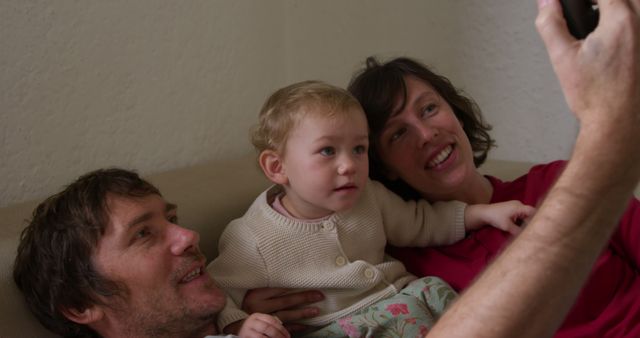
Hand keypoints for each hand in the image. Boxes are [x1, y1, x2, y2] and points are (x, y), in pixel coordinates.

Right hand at [231, 313, 289, 337]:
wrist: (235, 330)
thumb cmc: (252, 328)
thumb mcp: (261, 323)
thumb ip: (271, 325)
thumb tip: (285, 332)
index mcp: (257, 316)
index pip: (271, 320)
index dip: (281, 329)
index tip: (288, 336)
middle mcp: (251, 322)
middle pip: (267, 328)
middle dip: (278, 336)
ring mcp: (246, 331)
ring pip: (261, 337)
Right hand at [242, 287, 322, 332]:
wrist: (237, 324)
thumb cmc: (247, 304)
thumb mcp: (253, 293)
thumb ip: (267, 287)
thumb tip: (288, 277)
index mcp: (256, 295)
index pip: (279, 289)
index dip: (295, 286)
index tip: (310, 282)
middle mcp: (259, 307)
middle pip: (285, 301)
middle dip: (303, 298)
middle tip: (319, 295)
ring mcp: (264, 320)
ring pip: (286, 315)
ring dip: (302, 313)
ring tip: (316, 311)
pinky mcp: (267, 330)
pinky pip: (284, 328)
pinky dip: (296, 327)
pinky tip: (306, 325)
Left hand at [465, 201, 535, 234]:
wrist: (484, 213)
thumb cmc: (495, 218)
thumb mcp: (507, 226)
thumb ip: (518, 231)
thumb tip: (527, 237)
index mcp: (519, 206)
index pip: (533, 212)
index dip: (537, 219)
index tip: (539, 228)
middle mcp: (518, 204)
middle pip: (530, 213)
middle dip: (531, 222)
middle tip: (534, 231)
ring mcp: (515, 206)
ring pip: (525, 214)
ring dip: (526, 222)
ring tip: (528, 230)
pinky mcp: (511, 208)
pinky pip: (520, 214)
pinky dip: (521, 220)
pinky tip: (520, 227)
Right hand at [536, 0, 639, 139]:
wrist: (617, 123)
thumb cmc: (596, 97)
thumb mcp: (562, 58)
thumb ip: (551, 24)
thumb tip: (546, 4)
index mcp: (621, 20)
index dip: (583, 0)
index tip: (574, 6)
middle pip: (624, 0)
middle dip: (603, 4)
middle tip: (586, 12)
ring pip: (635, 9)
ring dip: (618, 12)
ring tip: (599, 24)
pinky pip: (639, 28)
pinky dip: (628, 27)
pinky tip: (614, 44)